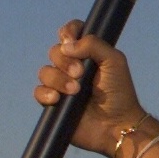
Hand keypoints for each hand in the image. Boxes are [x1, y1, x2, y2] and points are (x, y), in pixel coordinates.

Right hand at [34, 20, 149, 157]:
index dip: (68, 32)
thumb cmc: (120, 93)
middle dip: (65, 61)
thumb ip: (94, 44)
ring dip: (58, 79)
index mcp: (89, 54)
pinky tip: (58, 98)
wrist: (116, 124)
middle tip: (81, 74)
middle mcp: (73, 67)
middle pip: (55, 51)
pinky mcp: (54, 103)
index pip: (71, 33)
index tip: (71, 40)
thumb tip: (67, 45)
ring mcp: (62, 85)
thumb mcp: (114, 61)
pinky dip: (46, 93)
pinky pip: (38, 92)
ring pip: (45, 71)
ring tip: (75, 90)